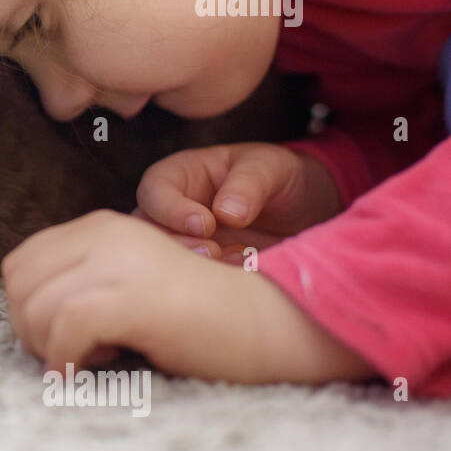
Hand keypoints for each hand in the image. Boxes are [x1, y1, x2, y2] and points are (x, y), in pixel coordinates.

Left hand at [2, 210, 374, 383]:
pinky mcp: (132, 295)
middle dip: (32, 328)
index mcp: (100, 225)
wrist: (270, 322)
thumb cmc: (202, 317)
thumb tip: (29, 310)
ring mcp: (118, 260)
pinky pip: (64, 326)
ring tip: (92, 359)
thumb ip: (86, 281)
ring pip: (35, 305)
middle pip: (19, 284)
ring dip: (50, 345)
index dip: (29, 307)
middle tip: (72, 353)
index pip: (21, 264)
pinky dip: (62, 359)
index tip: (65, 336)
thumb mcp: (131, 282)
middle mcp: (104, 232)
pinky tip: (82, 374)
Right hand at [133, 143, 341, 262]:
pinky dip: (214, 283)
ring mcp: (183, 245)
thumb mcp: (268, 166)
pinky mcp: (200, 271)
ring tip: (235, 261)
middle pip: (149, 233)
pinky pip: (193, 282)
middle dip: (178, 246)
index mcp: (177, 177)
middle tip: (212, 251)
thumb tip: (226, 213)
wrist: (301, 211)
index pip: (154, 191)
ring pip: (165, 262)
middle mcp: (171, 213)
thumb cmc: (275, 177)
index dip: (171, 210)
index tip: (206, 224)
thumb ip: (248, 183)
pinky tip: (244, 271)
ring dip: (194, 268)